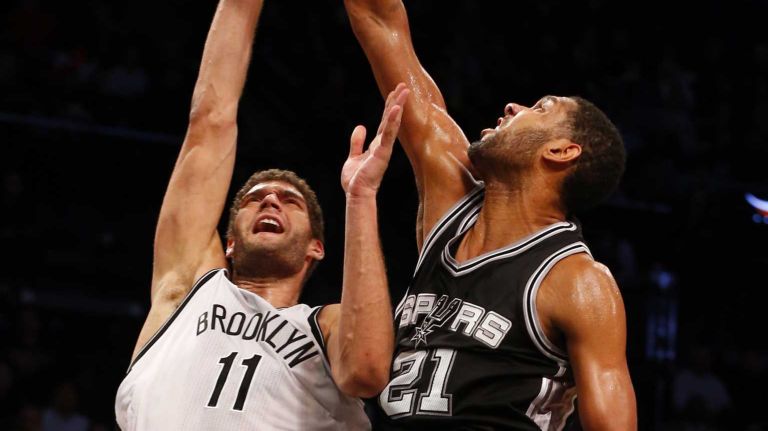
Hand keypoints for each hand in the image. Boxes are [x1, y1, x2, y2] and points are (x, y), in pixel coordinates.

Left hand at [341, 83, 409, 197]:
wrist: (356, 194)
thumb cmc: (355, 181)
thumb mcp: (353, 157)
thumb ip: (357, 142)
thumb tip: (360, 127)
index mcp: (377, 145)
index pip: (386, 122)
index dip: (390, 107)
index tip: (394, 93)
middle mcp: (383, 145)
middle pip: (392, 119)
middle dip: (397, 102)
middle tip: (404, 86)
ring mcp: (384, 148)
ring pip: (393, 123)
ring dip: (398, 106)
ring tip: (404, 91)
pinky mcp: (382, 153)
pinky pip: (388, 134)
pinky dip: (393, 121)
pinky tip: (396, 109)